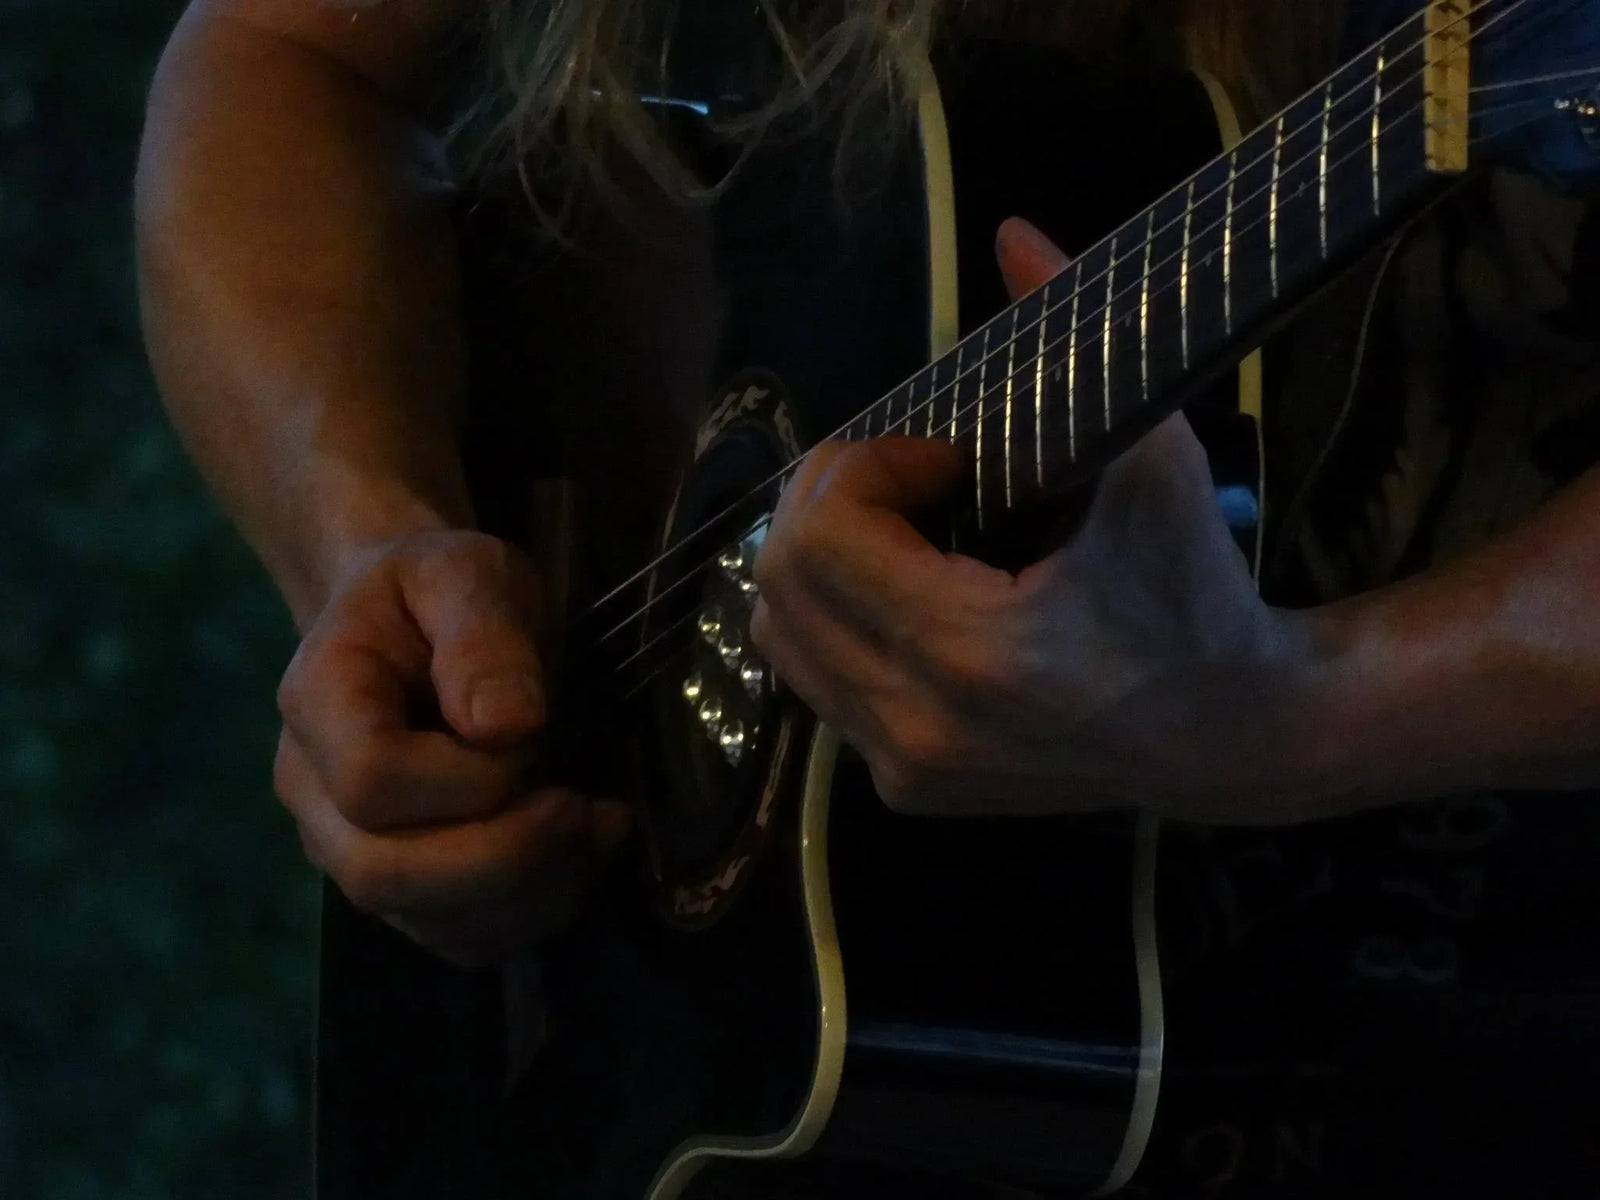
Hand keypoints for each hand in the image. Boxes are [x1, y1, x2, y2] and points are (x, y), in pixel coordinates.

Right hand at [274, 529, 629, 965]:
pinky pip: (461, 938)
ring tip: (597, 822)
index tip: (532, 730)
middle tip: (583, 805)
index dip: (468, 777)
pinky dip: (534, 912)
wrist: (415, 620)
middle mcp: (312, 794)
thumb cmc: (437, 589)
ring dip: (535, 891)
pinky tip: (579, 852)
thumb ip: (483, 639)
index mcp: (317, 703)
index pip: (371, 781)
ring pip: (428, 922)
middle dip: (508, 855)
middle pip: (382, 874)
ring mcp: (348, 851)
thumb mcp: (467, 575)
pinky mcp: (401, 889)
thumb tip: (508, 726)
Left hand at [751, 219, 1315, 821]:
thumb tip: (1009, 231)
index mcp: (978, 653)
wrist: (1231, 738)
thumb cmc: (1198, 596)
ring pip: (778, 634)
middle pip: (781, 584)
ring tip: (905, 525)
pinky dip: (835, 614)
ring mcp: (903, 768)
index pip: (824, 538)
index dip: (864, 466)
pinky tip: (904, 584)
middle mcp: (919, 727)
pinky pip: (815, 678)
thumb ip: (1077, 337)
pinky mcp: (904, 791)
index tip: (942, 451)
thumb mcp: (1155, 462)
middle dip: (828, 501)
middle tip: (909, 471)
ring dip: (820, 557)